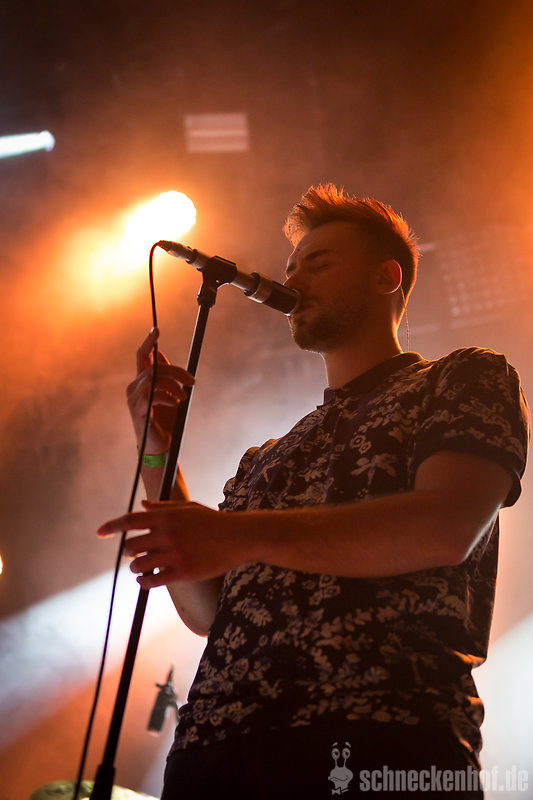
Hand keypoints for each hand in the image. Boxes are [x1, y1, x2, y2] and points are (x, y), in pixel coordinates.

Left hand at [97, 500, 248, 587]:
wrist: (238, 537)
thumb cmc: (213, 521)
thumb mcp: (188, 508)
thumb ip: (162, 508)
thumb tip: (142, 505)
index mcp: (167, 516)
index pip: (130, 520)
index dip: (112, 526)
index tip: (99, 532)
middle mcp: (167, 534)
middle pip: (131, 545)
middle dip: (129, 550)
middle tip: (134, 553)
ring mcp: (175, 553)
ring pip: (139, 564)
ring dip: (136, 567)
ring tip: (140, 567)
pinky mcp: (183, 571)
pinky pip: (153, 580)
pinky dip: (144, 582)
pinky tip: (145, 580)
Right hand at [127, 328, 194, 453]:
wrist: (160, 446)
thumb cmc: (165, 421)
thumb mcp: (168, 394)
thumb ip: (165, 377)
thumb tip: (162, 355)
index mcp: (141, 381)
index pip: (141, 356)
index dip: (148, 342)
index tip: (157, 329)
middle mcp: (134, 387)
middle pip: (154, 367)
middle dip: (177, 372)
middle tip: (192, 381)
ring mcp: (134, 398)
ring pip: (155, 379)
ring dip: (174, 386)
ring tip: (184, 397)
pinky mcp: (138, 410)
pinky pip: (153, 395)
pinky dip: (168, 397)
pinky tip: (175, 404)